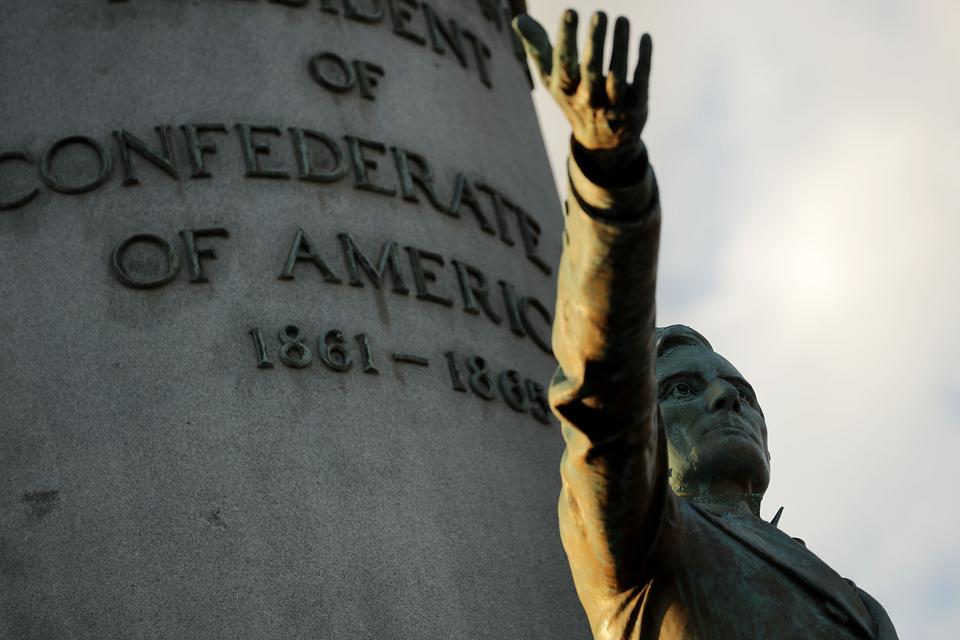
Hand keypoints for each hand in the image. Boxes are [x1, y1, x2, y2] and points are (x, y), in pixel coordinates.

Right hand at [513, 10, 651, 154]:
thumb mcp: (552, 79)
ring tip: (621, 19)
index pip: (564, 64)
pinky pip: (641, 82)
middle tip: (599, 14)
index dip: (566, 39)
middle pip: (591, 70)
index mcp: (565, 90)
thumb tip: (518, 19)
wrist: (603, 143)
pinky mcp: (636, 106)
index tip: (570, 11)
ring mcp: (613, 105)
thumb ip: (537, 48)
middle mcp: (588, 99)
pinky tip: (644, 37)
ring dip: (620, 46)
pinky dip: (643, 59)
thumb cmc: (574, 98)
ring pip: (617, 75)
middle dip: (595, 42)